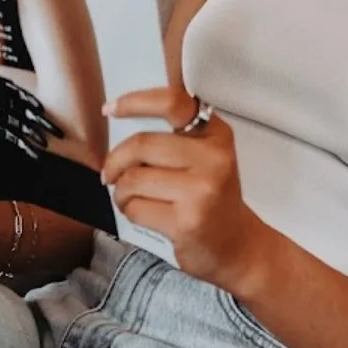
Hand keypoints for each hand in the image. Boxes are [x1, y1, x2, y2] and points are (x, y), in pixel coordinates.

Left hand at [101, 87, 269, 290]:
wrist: (237, 245)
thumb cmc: (212, 198)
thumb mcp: (206, 157)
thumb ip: (175, 136)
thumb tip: (120, 120)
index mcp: (216, 135)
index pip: (173, 103)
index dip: (135, 102)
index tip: (110, 108)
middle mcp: (214, 158)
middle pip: (141, 144)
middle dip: (115, 161)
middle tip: (110, 173)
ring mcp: (202, 190)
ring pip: (133, 179)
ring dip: (120, 191)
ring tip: (130, 197)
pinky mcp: (187, 221)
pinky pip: (136, 208)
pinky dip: (129, 211)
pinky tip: (143, 213)